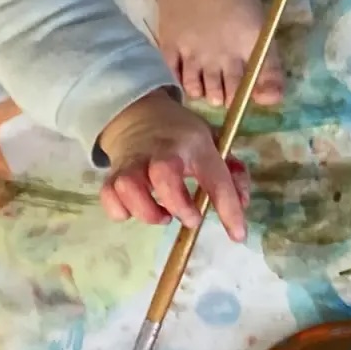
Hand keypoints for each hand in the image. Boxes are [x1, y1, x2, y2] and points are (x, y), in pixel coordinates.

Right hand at [97, 89, 251, 240]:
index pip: (215, 176)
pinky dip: (120, 211)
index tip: (237, 235)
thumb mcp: (215, 144)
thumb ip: (232, 174)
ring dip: (146, 211)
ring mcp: (134, 161)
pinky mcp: (114, 172)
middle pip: (164, 173)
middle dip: (178, 204)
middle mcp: (162, 151)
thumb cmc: (183, 137)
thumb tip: (242, 204)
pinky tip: (135, 211)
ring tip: (162, 216)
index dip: (228, 208)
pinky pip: (109, 195)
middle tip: (190, 218)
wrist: (140, 114)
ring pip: (128, 186)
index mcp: (195, 144)